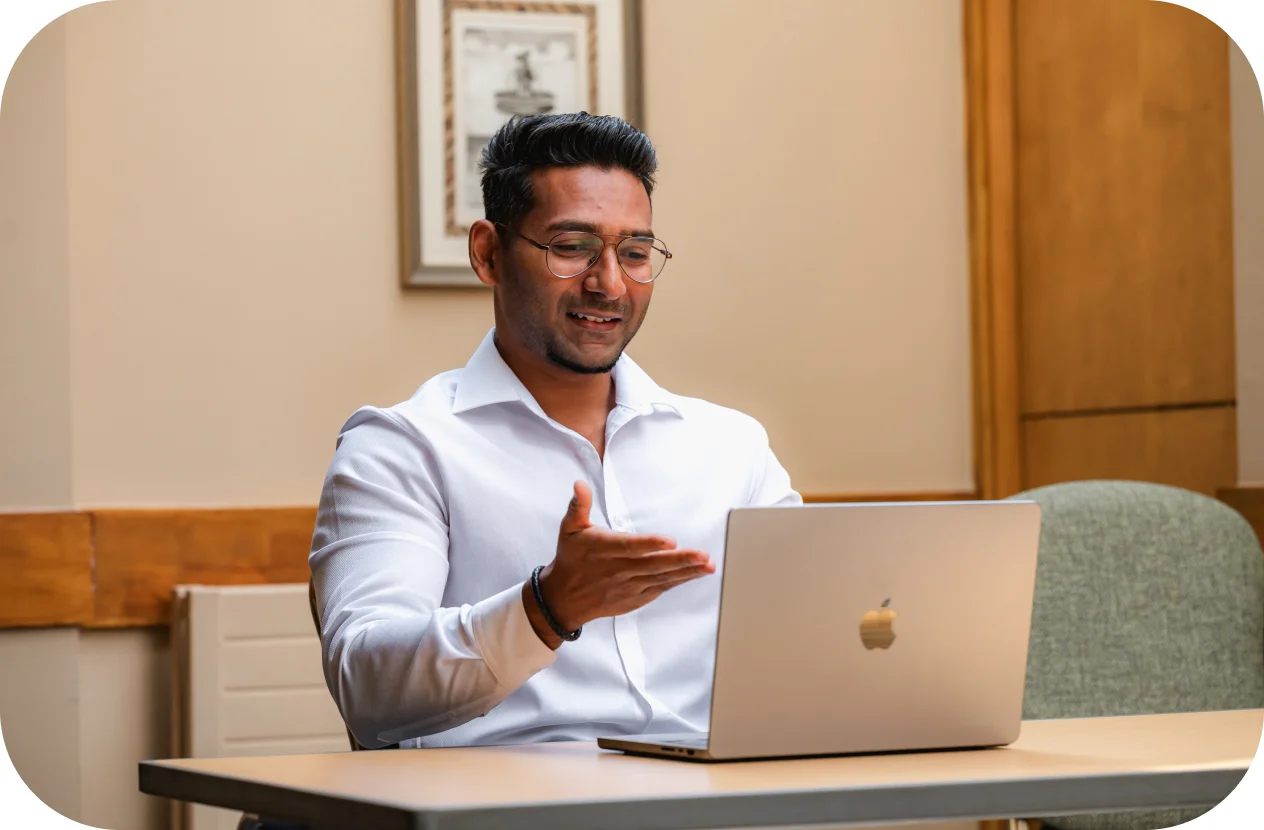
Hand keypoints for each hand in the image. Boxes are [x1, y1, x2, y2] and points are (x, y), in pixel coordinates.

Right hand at [525, 481, 713, 646]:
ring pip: (662, 578)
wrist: (565, 598)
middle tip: (702, 555)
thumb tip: (579, 484)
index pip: (630, 547)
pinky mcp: (637, 597)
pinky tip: (696, 573)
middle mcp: (619, 570)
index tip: (670, 541)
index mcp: (605, 550)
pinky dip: (680, 581)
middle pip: (653, 565)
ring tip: (707, 564)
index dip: (650, 544)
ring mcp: (630, 586)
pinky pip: (662, 587)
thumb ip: (578, 505)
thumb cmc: (571, 558)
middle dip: (681, 560)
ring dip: (687, 571)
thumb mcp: (569, 528)